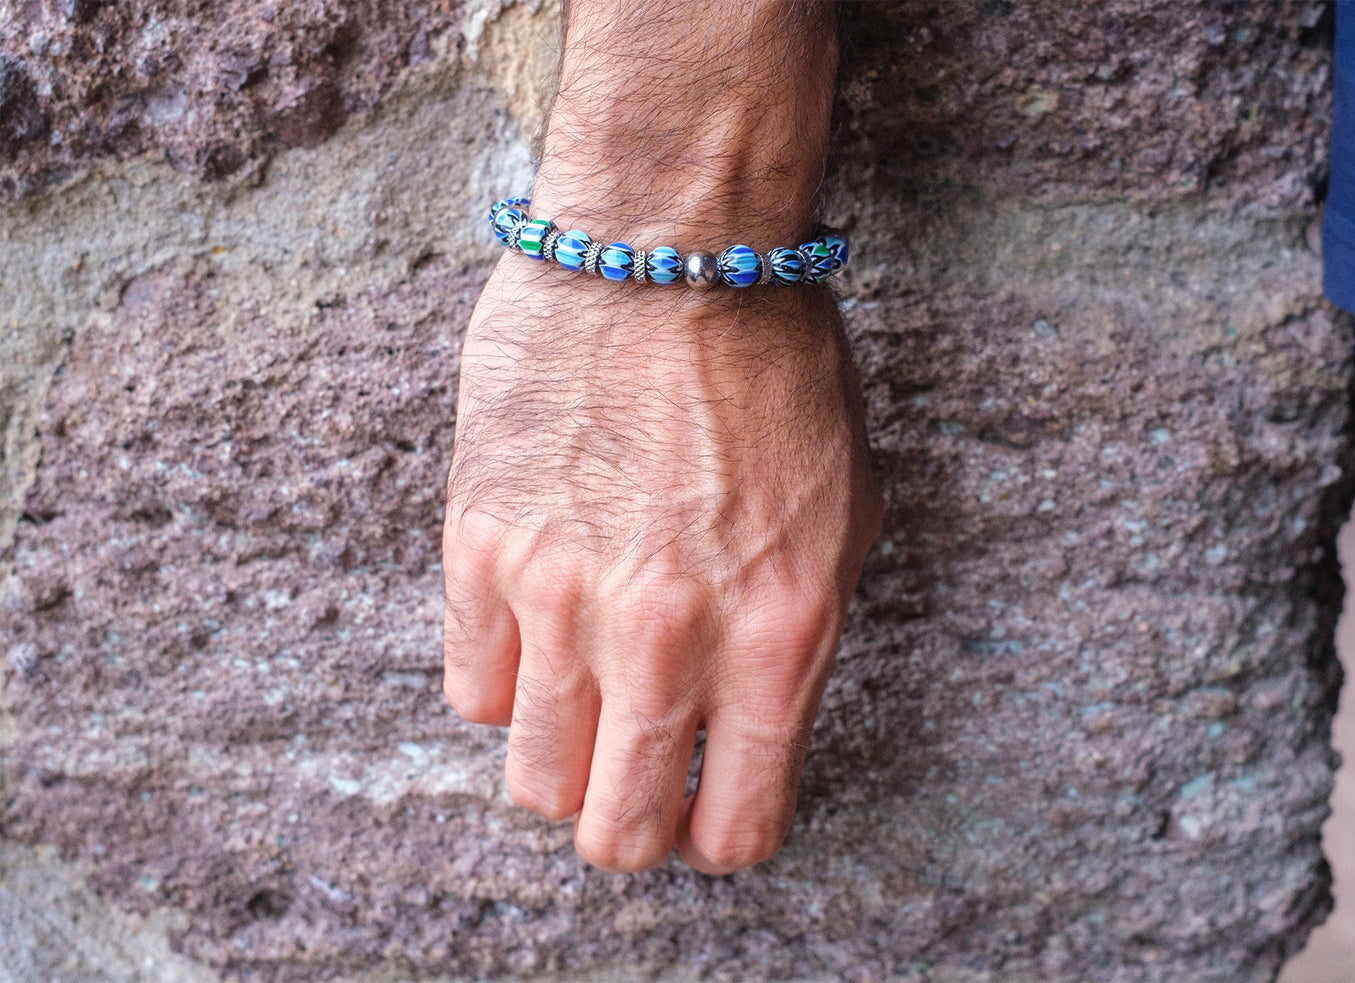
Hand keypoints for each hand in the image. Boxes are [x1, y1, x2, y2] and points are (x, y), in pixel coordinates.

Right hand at [442, 252, 879, 872]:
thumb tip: (743, 726)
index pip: (735, 822)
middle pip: (619, 829)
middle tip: (636, 788)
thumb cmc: (775, 369)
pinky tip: (537, 634)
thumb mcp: (842, 514)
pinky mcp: (480, 548)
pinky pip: (472, 689)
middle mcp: (669, 636)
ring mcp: (564, 597)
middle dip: (633, 828)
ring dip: (564, 764)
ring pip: (535, 780)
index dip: (722, 837)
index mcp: (780, 634)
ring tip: (584, 709)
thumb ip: (795, 638)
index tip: (710, 816)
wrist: (670, 246)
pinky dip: (507, 684)